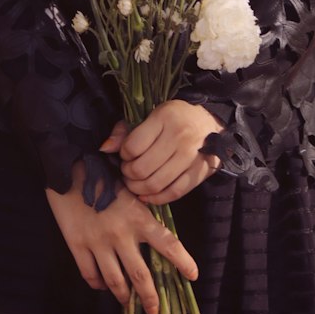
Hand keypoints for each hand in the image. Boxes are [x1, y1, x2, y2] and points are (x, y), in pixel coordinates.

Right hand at [45, 160, 198, 313]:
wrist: (68, 163)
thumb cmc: (102, 168)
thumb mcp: (129, 185)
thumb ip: (141, 207)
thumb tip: (153, 230)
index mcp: (138, 216)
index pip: (168, 243)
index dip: (182, 262)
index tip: (193, 275)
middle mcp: (121, 234)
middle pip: (140, 275)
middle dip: (149, 298)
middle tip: (154, 312)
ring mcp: (98, 242)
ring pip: (115, 281)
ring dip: (122, 296)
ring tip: (126, 302)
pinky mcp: (77, 245)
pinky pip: (89, 274)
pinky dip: (97, 284)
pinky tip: (101, 284)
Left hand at [102, 101, 222, 205]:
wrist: (209, 123)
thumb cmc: (174, 118)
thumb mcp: (150, 115)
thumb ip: (125, 130)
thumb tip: (105, 148)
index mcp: (164, 117)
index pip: (133, 146)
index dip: (123, 154)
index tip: (125, 155)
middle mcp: (179, 137)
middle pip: (143, 168)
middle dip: (129, 174)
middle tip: (128, 172)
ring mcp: (191, 157)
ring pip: (156, 183)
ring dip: (139, 189)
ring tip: (135, 184)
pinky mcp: (199, 173)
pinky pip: (174, 193)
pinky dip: (157, 198)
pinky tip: (147, 196)